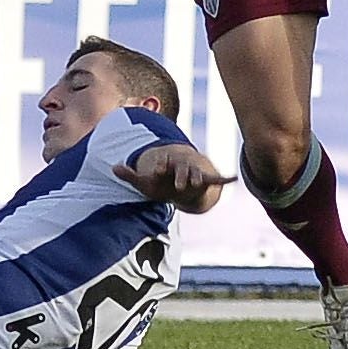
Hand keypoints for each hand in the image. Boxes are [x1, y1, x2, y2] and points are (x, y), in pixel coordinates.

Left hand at [114, 147, 233, 212]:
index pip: (162, 164)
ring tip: (200, 182)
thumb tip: (113, 167)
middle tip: (179, 183)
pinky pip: (216, 179)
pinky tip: (234, 178)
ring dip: (198, 179)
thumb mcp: (144, 182)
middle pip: (181, 170)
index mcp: (166, 166)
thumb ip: (129, 175)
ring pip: (197, 175)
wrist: (179, 181)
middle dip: (181, 176)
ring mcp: (194, 174)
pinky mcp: (205, 181)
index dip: (160, 166)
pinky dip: (225, 178)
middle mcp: (180, 168)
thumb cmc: (160, 182)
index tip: (158, 168)